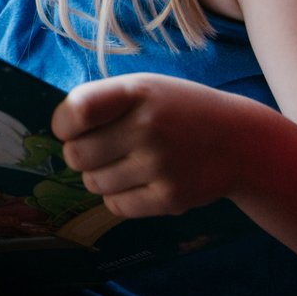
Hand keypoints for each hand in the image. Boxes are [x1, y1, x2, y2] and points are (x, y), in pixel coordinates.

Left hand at [50, 73, 261, 218]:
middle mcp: (149, 127)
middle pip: (76, 156)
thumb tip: (56, 135)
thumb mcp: (144, 89)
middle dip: (81, 155)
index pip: (76, 112)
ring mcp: (161, 165)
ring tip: (126, 164)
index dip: (65, 125)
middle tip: (102, 149)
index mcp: (137, 93)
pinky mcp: (171, 198)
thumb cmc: (178, 111)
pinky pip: (116, 206)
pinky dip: (119, 198)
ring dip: (100, 177)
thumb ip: (101, 104)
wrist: (240, 141)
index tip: (74, 128)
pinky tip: (140, 182)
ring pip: (94, 184)